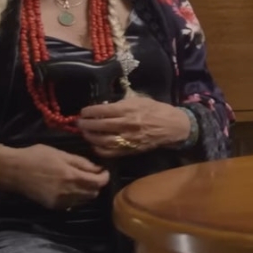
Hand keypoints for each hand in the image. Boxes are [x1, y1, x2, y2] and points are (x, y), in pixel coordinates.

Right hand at [0, 143, 108, 209]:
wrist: (12, 171)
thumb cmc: (36, 156)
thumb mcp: (61, 154)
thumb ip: (81, 163)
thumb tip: (98, 169)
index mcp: (71, 176)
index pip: (98, 182)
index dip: (104, 177)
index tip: (103, 171)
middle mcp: (68, 192)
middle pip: (93, 193)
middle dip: (96, 184)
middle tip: (93, 174)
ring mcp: (60, 202)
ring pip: (84, 200)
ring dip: (87, 191)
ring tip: (80, 180)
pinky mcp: (53, 206)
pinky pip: (72, 204)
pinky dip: (76, 197)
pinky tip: (69, 188)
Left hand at [76, 96, 190, 157]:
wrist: (172, 126)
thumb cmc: (157, 110)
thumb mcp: (140, 100)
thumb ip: (122, 103)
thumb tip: (105, 106)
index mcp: (129, 110)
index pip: (103, 110)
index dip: (89, 111)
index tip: (83, 111)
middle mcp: (127, 124)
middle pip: (100, 125)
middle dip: (86, 124)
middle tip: (80, 122)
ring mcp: (128, 139)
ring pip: (102, 140)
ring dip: (90, 137)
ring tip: (85, 133)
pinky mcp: (130, 150)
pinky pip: (110, 152)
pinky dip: (99, 149)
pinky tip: (95, 145)